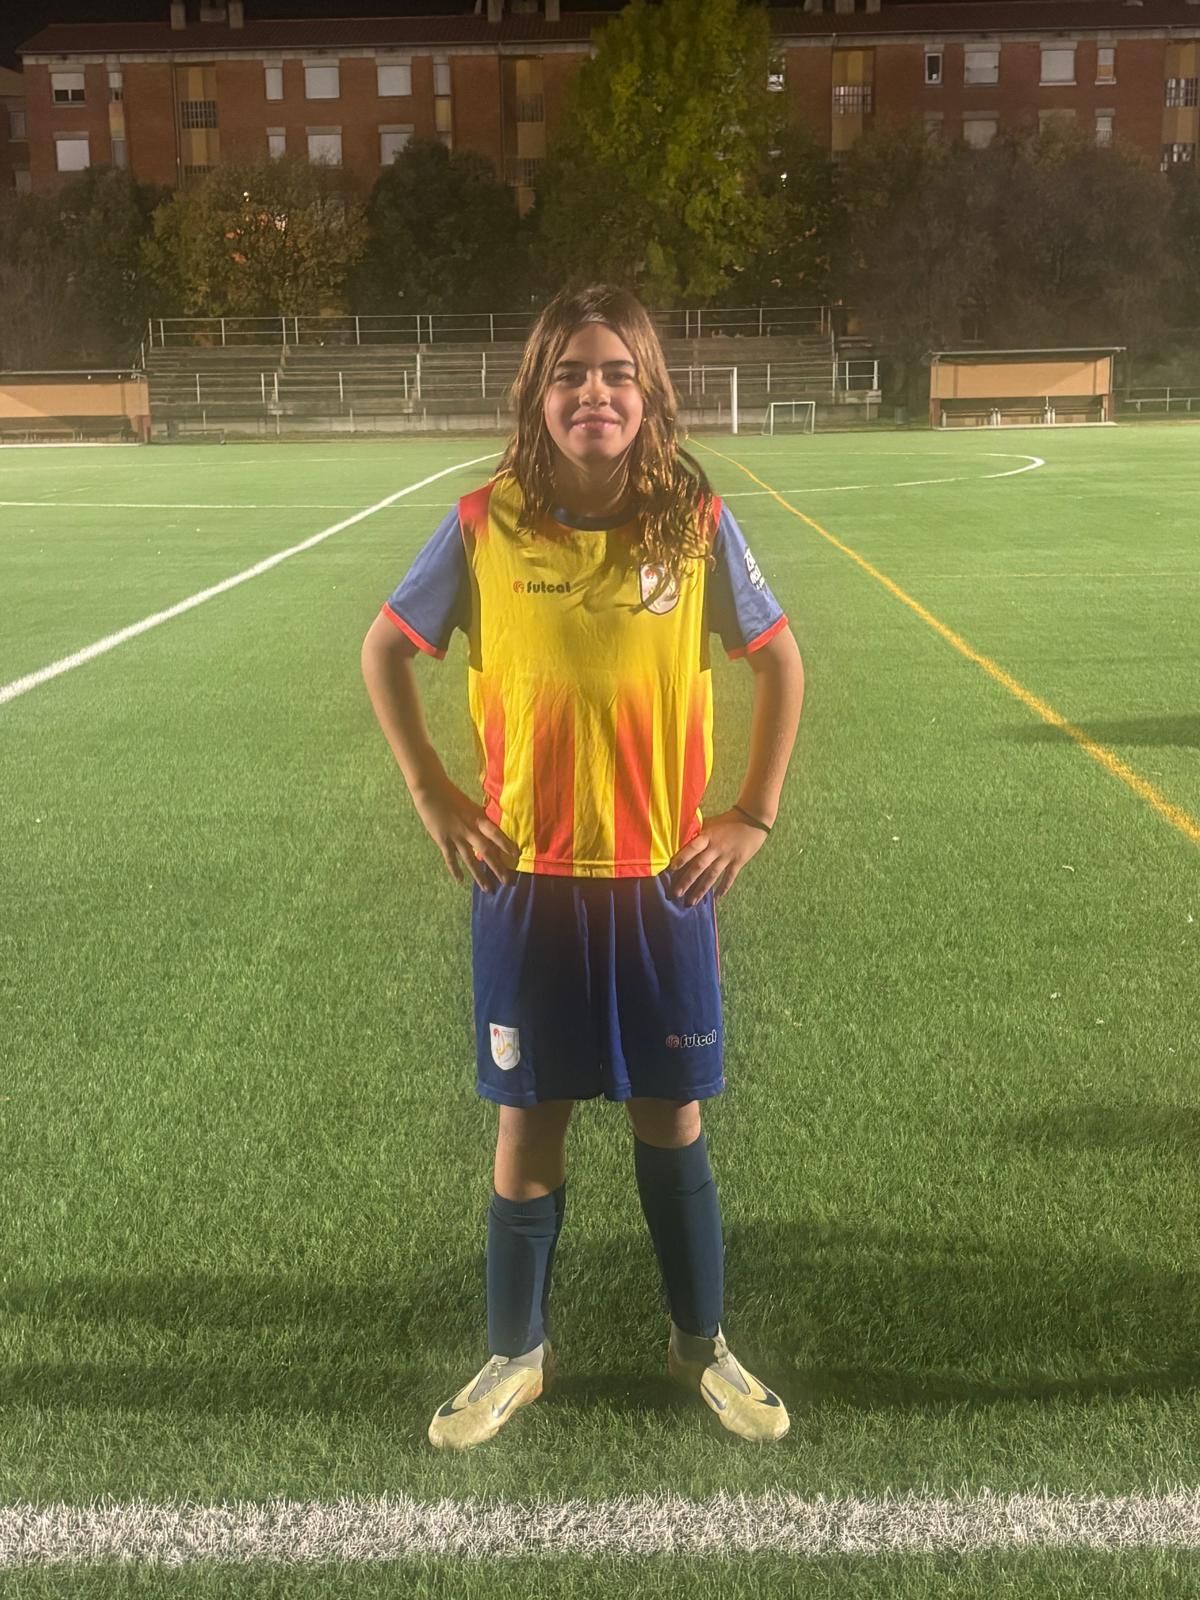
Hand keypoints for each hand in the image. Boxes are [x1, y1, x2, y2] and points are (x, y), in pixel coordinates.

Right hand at [410, 773, 519, 891]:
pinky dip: (455, 870)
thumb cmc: (451, 794)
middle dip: (498, 868)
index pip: (497, 834)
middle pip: (487, 852)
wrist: (430, 790)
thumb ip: (479, 817)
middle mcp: (470, 830)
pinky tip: (461, 881)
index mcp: (478, 818)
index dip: (507, 845)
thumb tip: (490, 826)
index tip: (517, 856)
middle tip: (508, 882)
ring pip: (470, 860)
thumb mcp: (470, 805)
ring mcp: (456, 837)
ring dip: (479, 875)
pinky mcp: (443, 840)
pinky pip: (451, 858)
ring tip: (488, 888)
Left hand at [666, 810, 768, 905]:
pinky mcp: (739, 862)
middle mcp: (716, 848)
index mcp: (708, 836)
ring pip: (712, 876)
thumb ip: (697, 830)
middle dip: (687, 881)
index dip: (681, 859)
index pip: (692, 848)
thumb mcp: (710, 822)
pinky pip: (729, 878)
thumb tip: (679, 837)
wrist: (753, 819)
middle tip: (676, 894)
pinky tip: (716, 898)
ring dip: (701, 890)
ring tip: (691, 902)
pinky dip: (723, 888)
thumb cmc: (729, 820)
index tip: (670, 870)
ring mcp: (728, 856)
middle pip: (699, 866)